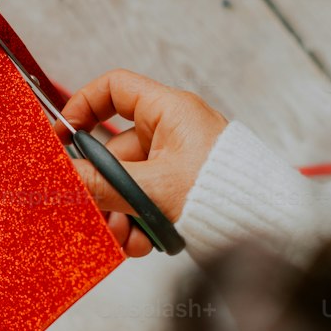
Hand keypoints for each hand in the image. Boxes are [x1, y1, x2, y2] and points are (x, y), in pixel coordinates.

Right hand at [59, 70, 227, 257]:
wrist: (269, 227)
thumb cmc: (226, 194)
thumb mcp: (154, 189)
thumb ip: (102, 184)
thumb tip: (63, 179)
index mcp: (169, 112)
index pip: (115, 88)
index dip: (83, 106)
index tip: (61, 137)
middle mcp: (172, 133)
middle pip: (114, 152)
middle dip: (102, 188)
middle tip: (92, 211)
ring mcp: (176, 162)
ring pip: (128, 184)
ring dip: (118, 213)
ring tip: (124, 237)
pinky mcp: (180, 190)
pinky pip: (145, 201)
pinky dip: (138, 223)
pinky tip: (141, 242)